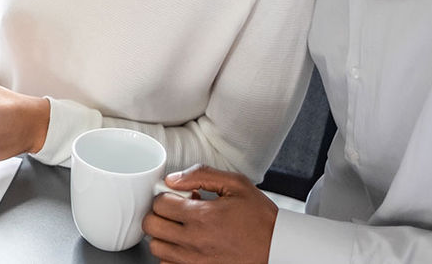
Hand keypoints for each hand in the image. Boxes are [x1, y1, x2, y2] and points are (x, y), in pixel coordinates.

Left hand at [143, 165, 276, 263]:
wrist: (280, 248)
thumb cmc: (261, 219)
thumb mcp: (236, 185)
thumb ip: (201, 175)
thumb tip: (173, 179)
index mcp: (202, 216)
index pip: (159, 203)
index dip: (165, 196)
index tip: (176, 197)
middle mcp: (195, 241)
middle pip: (152, 226)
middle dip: (159, 214)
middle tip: (173, 211)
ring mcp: (195, 261)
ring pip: (157, 247)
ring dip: (163, 235)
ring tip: (180, 228)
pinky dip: (171, 255)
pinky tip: (185, 245)